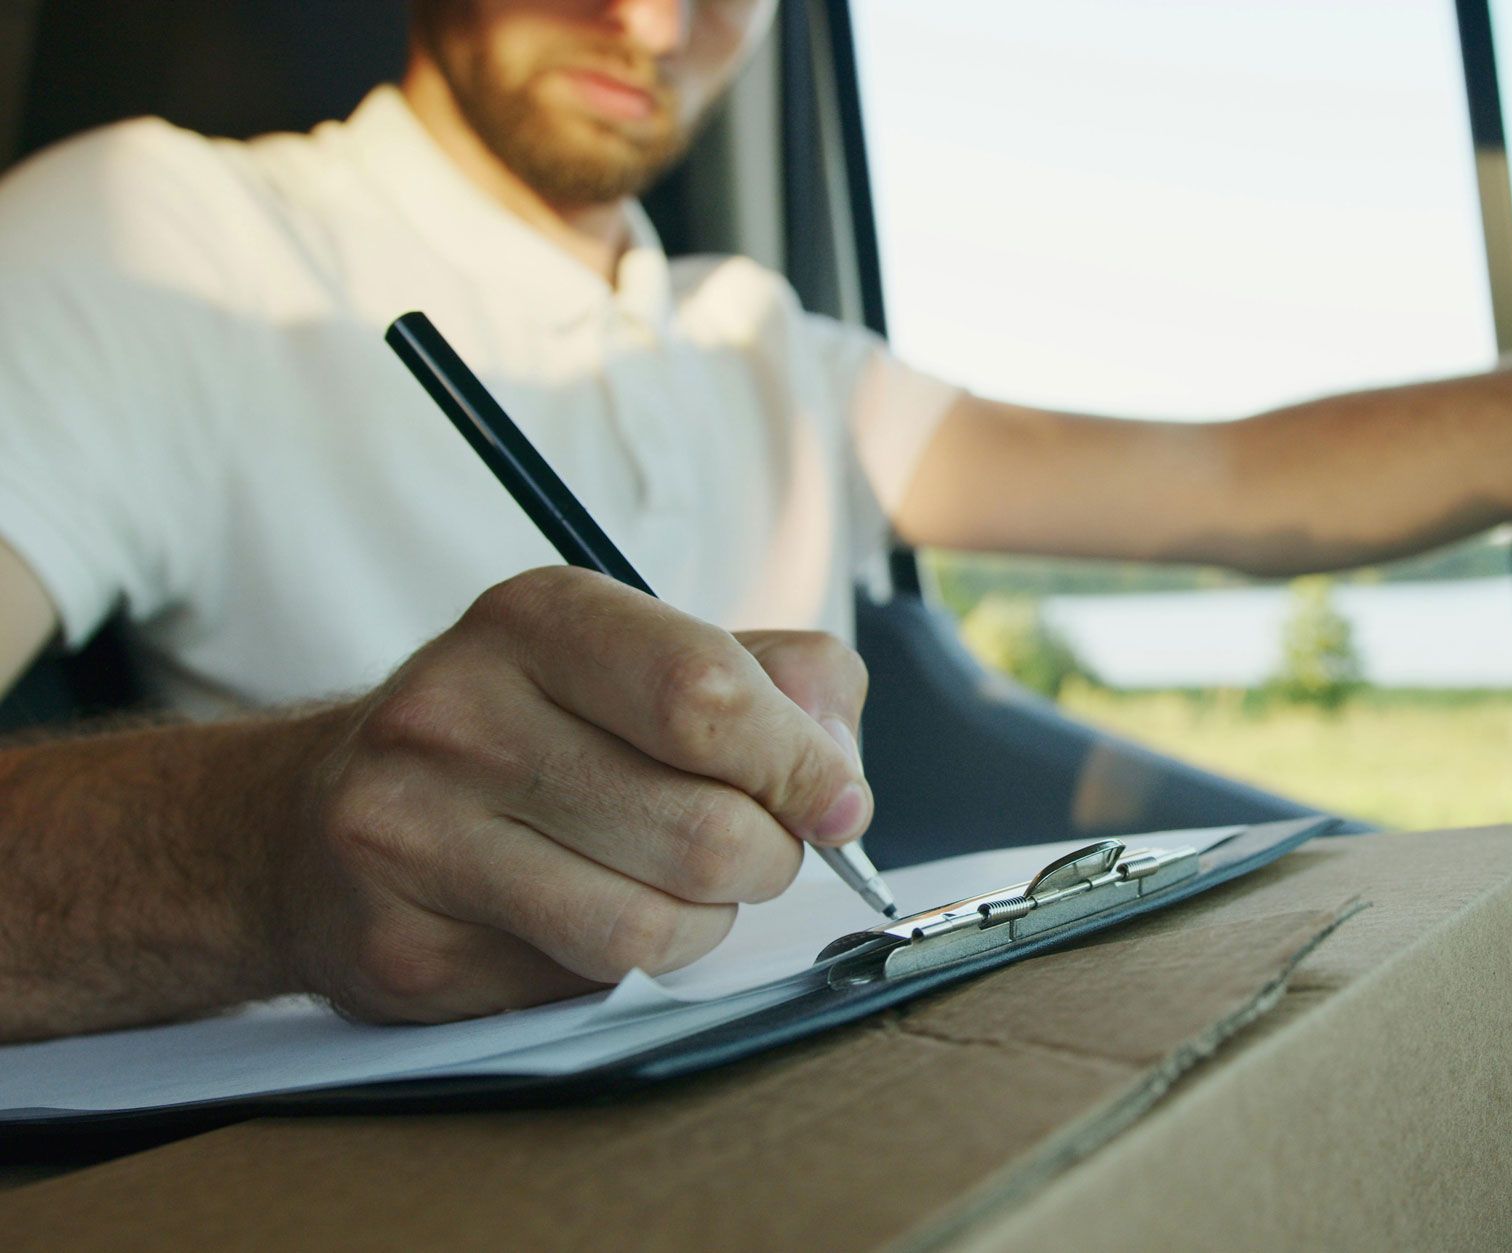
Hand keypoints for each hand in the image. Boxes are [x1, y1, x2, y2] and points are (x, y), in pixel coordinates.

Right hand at [275, 567, 871, 1022]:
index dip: (801, 765)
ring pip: (654, 925)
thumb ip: (776, 684)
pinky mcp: (402, 949)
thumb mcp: (641, 659)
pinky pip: (586, 985)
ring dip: (706, 923)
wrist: (309, 822)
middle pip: (702, 827)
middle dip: (769, 858)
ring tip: (680, 888)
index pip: (707, 694)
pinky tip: (591, 919)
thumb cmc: (523, 733)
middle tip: (755, 851)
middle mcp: (455, 713)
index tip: (836, 803)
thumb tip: (838, 773)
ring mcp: (411, 834)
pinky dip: (629, 967)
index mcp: (535, 618)